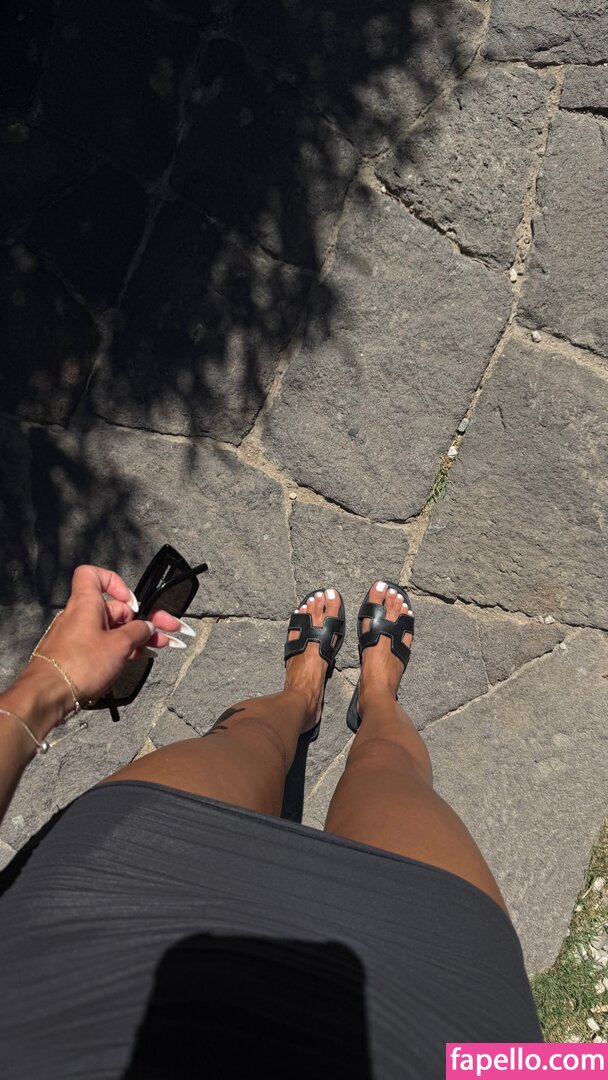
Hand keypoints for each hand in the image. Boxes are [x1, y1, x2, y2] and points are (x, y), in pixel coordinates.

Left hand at [27, 565, 185, 705]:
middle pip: (115, 609)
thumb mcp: (119, 645)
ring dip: (138, 637)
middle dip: (143, 619)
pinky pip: (105, 646)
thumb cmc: (79, 664)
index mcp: (86, 603)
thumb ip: (138, 632)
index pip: (93, 575)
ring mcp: (79, 637)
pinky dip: (123, 649)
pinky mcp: (79, 656)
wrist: (49, 695)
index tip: (131, 601)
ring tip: (161, 646)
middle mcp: (81, 616)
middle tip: (168, 629)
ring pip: (113, 630)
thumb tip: (147, 627)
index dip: (115, 582)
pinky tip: (140, 657)